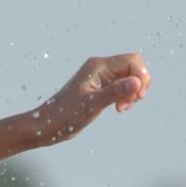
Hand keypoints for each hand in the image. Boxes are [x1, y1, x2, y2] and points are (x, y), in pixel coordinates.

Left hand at [32, 53, 150, 146]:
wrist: (45, 126)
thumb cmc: (64, 117)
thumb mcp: (91, 106)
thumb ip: (114, 93)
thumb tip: (136, 83)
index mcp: (99, 66)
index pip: (133, 61)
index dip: (140, 78)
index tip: (132, 100)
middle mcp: (100, 67)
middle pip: (133, 66)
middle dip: (138, 85)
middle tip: (126, 105)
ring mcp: (99, 77)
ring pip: (128, 76)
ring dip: (132, 92)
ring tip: (121, 108)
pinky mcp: (98, 88)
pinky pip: (120, 85)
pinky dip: (124, 96)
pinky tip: (118, 108)